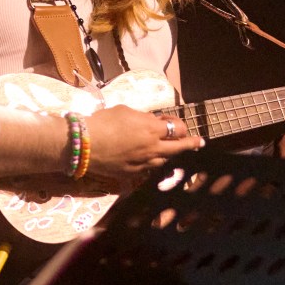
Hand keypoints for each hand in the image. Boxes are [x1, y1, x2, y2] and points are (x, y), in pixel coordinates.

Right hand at [83, 104, 203, 181]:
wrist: (85, 144)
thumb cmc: (104, 121)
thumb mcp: (125, 111)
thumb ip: (142, 117)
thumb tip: (150, 121)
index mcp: (152, 129)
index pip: (177, 129)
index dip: (179, 125)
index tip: (175, 122)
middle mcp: (153, 148)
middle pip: (179, 147)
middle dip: (191, 144)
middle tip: (199, 143)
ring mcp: (144, 163)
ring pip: (165, 160)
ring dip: (171, 154)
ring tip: (175, 151)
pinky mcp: (133, 173)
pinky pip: (149, 169)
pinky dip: (154, 163)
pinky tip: (153, 161)